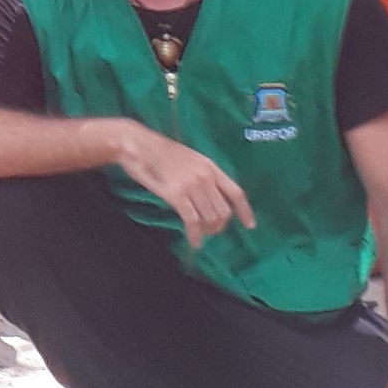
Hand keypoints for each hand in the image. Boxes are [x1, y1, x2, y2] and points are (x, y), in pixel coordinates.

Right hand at [112, 125, 254, 247]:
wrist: (137, 145)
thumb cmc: (159, 151)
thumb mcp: (189, 158)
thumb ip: (202, 174)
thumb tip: (210, 196)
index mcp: (210, 166)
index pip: (236, 192)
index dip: (245, 211)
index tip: (249, 225)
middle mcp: (205, 176)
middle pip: (223, 210)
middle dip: (219, 225)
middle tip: (210, 230)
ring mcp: (191, 186)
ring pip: (210, 218)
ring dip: (207, 231)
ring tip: (200, 234)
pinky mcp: (176, 195)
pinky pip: (192, 221)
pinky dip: (195, 235)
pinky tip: (194, 242)